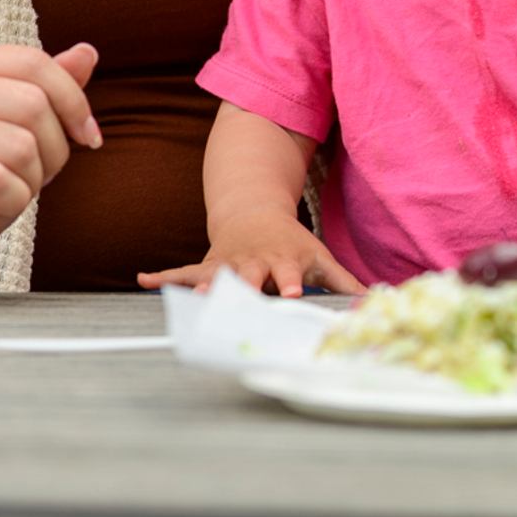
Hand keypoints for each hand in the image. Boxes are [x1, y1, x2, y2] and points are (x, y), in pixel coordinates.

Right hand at [0, 43, 101, 291]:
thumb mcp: (21, 131)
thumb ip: (49, 91)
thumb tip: (88, 51)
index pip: (33, 63)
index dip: (73, 99)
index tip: (87, 135)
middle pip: (33, 104)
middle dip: (55, 148)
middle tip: (36, 173)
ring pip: (21, 146)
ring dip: (32, 179)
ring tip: (8, 189)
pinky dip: (13, 201)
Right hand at [138, 211, 363, 297]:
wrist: (255, 215)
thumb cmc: (291, 245)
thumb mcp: (319, 258)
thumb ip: (344, 282)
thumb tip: (374, 301)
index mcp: (281, 261)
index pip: (287, 275)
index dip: (288, 284)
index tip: (290, 295)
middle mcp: (253, 262)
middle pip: (248, 277)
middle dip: (243, 288)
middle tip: (237, 299)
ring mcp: (228, 263)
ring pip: (214, 276)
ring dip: (202, 287)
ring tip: (192, 298)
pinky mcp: (207, 265)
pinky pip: (182, 271)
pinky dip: (162, 276)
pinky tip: (143, 279)